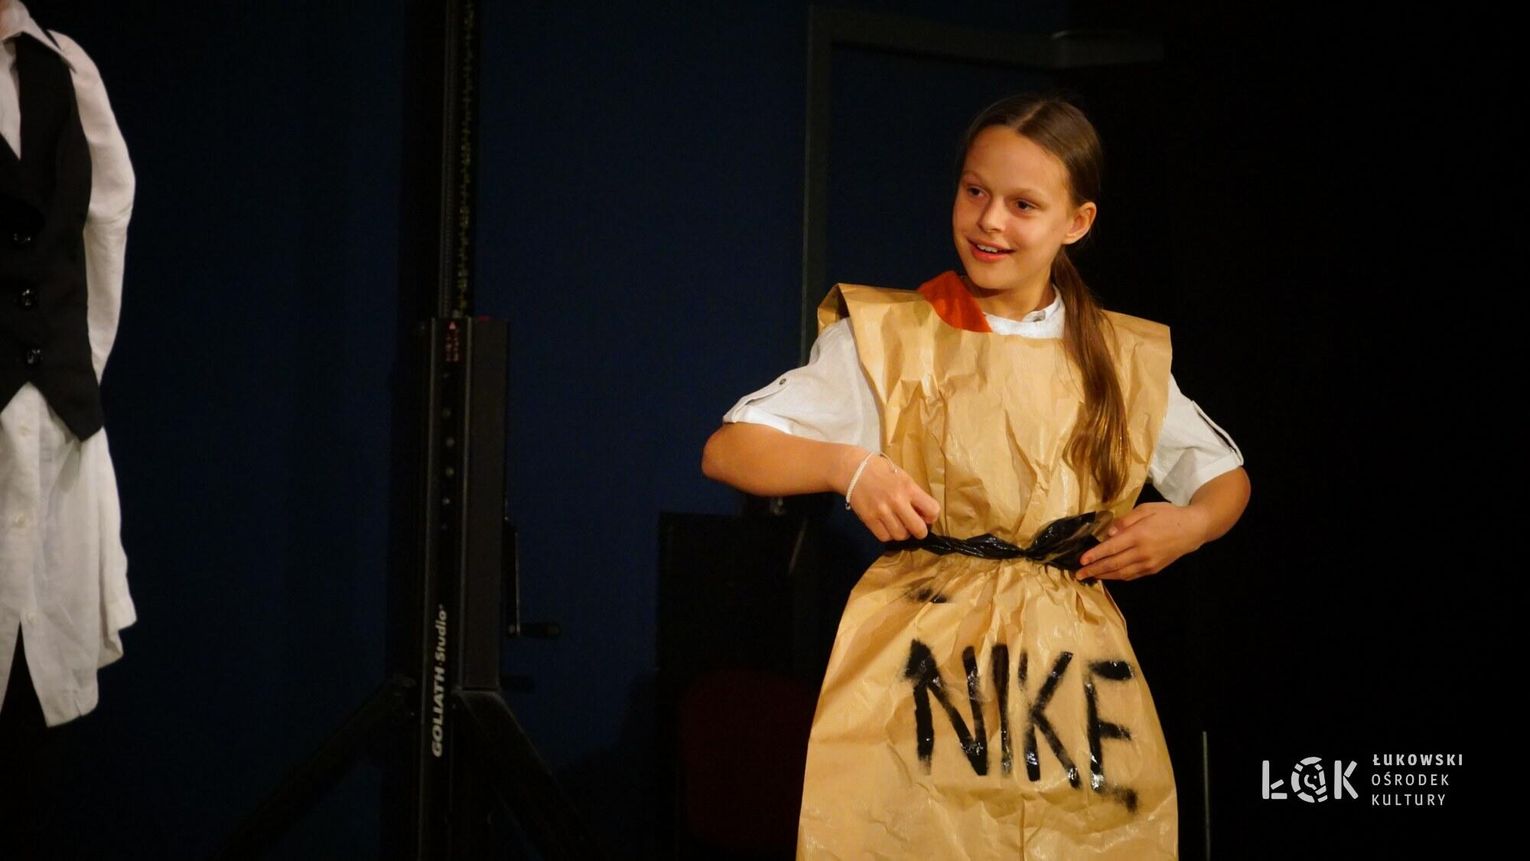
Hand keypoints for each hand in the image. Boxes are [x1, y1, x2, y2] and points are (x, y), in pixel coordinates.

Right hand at [838, 449, 939, 540]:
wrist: (854, 470)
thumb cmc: (882, 471)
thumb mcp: (904, 477)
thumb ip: (915, 495)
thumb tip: (924, 515)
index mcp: (909, 488)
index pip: (932, 510)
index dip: (931, 516)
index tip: (925, 515)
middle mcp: (897, 501)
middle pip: (918, 529)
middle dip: (920, 531)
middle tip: (915, 526)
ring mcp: (882, 511)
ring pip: (901, 536)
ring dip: (903, 533)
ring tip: (899, 524)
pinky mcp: (869, 519)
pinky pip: (884, 537)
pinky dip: (888, 534)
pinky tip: (887, 526)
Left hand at [1074, 502, 1208, 580]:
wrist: (1193, 529)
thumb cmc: (1168, 515)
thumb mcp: (1146, 509)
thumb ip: (1126, 520)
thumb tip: (1108, 532)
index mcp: (1139, 535)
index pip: (1111, 548)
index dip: (1094, 555)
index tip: (1081, 560)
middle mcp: (1142, 552)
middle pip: (1113, 564)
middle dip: (1094, 570)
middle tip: (1078, 574)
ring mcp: (1149, 563)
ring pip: (1121, 573)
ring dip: (1104, 576)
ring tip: (1090, 576)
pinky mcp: (1154, 569)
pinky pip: (1132, 575)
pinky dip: (1118, 576)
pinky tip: (1109, 575)